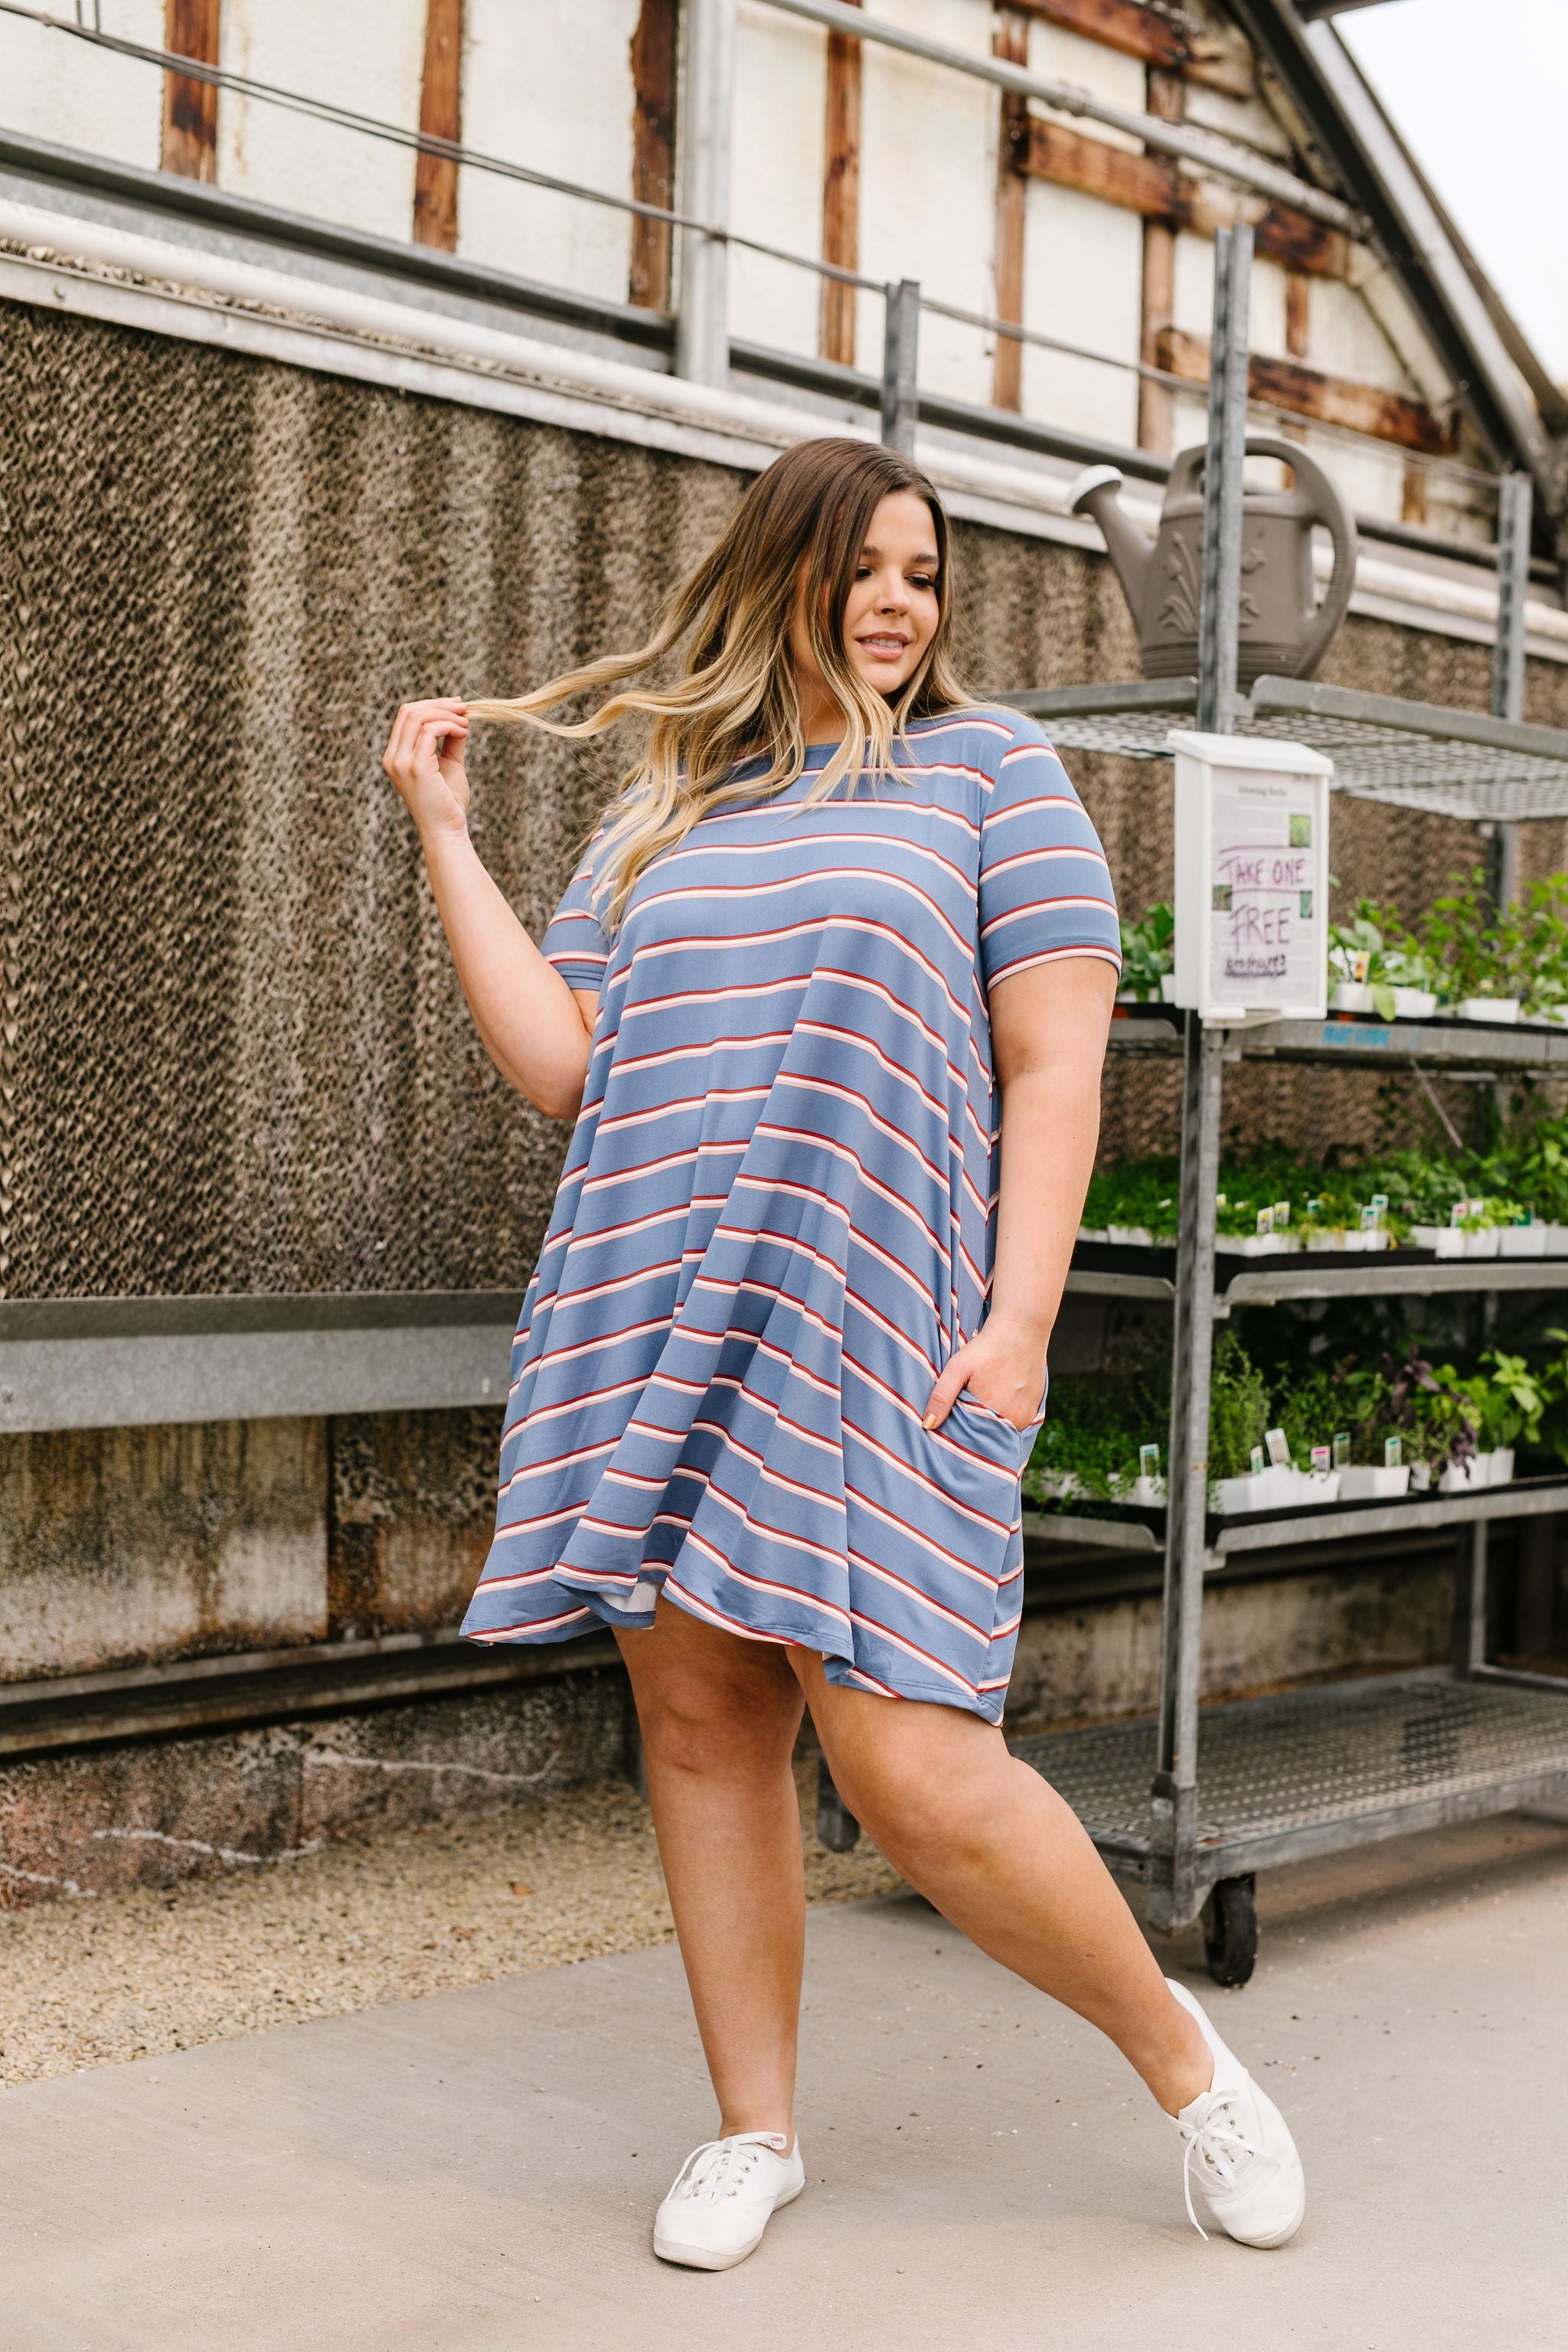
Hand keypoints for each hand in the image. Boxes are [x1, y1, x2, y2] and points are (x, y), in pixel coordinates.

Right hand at [382, 697, 470, 838]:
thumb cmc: (448, 802)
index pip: (406, 715)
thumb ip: (450, 739)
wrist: (448, 831)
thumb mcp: (449, 763)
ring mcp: (401, 762)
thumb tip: (458, 715)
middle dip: (439, 704)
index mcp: (395, 756)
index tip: (457, 707)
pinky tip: (463, 733)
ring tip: (466, 724)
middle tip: (464, 709)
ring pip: (418, 717)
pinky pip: (429, 731)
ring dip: (447, 715)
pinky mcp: (415, 767)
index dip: (432, 705)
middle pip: (409, 711)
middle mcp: (392, 758)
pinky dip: (449, 726)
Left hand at [922, 1319, 1046, 1432]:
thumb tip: (927, 1425)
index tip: (952, 1428)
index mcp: (996, 1415)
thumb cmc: (987, 1347)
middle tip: (966, 1415)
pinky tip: (998, 1403)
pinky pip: (1017, 1423)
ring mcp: (1028, 1416)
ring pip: (1003, 1431)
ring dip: (992, 1426)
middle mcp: (1016, 1421)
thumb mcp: (958, 1368)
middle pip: (989, 1437)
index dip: (961, 1436)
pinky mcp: (1036, 1409)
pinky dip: (1006, 1418)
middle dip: (976, 1433)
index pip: (973, 1441)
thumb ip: (942, 1397)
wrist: (1021, 1329)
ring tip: (982, 1407)